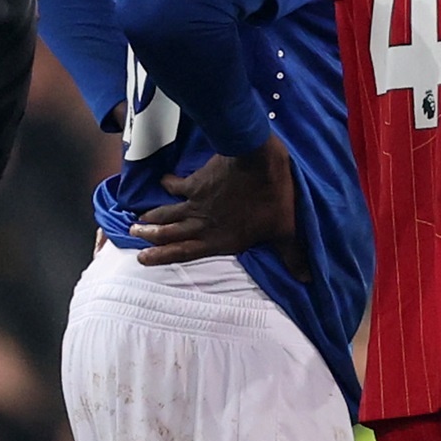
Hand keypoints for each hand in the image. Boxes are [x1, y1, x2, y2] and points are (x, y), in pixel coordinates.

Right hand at [134, 140, 297, 266]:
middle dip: (150, 237)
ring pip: (167, 212)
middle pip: (169, 233)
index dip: (162, 257)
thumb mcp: (284, 230)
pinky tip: (162, 180)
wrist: (257, 162)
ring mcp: (197, 203)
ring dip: (152, 217)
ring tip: (136, 221)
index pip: (184, 253)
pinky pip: (177, 184)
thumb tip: (307, 278)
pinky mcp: (197, 182)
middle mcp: (202, 224)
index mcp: (220, 240)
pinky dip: (168, 183)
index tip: (142, 259)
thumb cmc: (272, 198)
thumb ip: (291, 255)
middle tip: (133, 236)